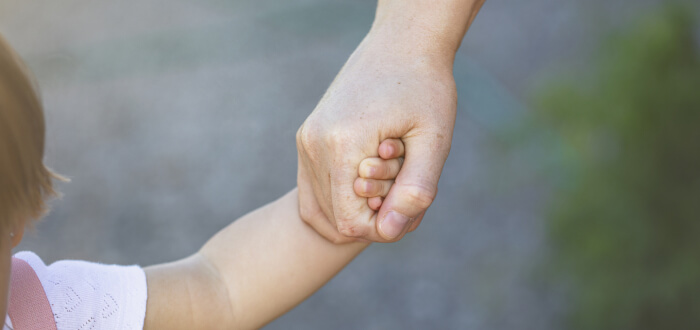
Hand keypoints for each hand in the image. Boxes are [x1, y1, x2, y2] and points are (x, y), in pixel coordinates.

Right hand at [296, 29, 457, 243]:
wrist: (401, 44)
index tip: (409, 210)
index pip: (349, 221)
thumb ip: (415, 190)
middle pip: (334, 218)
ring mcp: (305, 140)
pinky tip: (371, 184)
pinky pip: (312, 189)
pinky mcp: (306, 137)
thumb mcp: (433, 139)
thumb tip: (390, 233)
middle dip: (372, 217)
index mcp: (342, 144)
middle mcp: (313, 144)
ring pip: (319, 208)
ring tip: (390, 183)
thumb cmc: (425, 88)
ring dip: (355, 208)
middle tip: (405, 189)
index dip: (382, 229)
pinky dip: (339, 199)